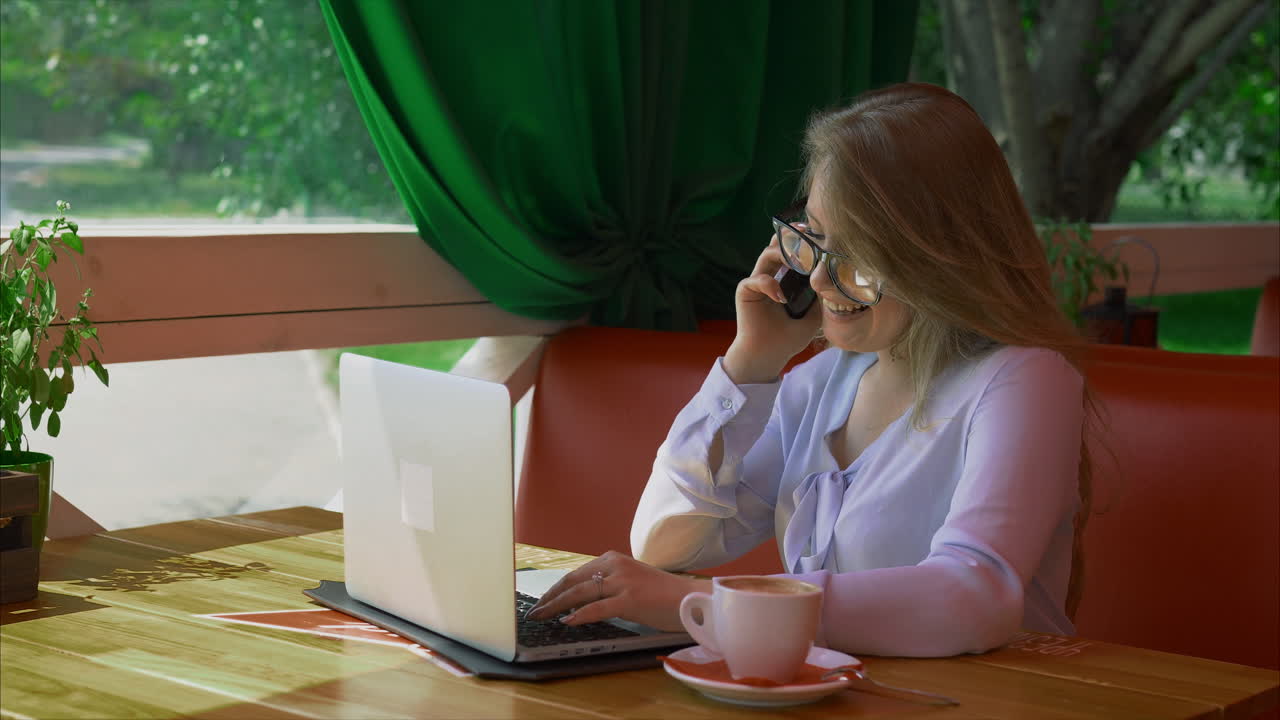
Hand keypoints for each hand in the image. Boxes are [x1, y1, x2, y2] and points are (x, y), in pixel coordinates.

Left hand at [523, 551, 710, 631]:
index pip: (575, 574)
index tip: (541, 601)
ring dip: (556, 606)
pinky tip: (568, 621)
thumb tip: (580, 602)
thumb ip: (607, 586)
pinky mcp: (630, 600)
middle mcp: (615, 566)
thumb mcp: (629, 582)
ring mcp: (623, 582)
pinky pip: (598, 608)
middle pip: (572, 582)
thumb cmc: (661, 595)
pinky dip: (580, 615)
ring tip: (541, 617)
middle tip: (533, 612)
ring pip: (580, 593)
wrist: (690, 599)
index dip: (554, 589)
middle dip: (549, 598)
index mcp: (613, 560)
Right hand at [724, 234, 821, 383]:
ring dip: (782, 254)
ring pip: (766, 255)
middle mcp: (769, 276)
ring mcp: (756, 282)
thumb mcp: (813, 314)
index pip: (792, 253)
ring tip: (798, 261)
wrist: (769, 355)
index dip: (802, 242)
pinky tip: (780, 298)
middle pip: (778, 247)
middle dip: (792, 238)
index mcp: (784, 279)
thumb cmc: (789, 338)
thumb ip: (820, 295)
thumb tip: (832, 277)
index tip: (816, 233)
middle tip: (806, 234)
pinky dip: (769, 284)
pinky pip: (756, 279)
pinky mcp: (745, 292)